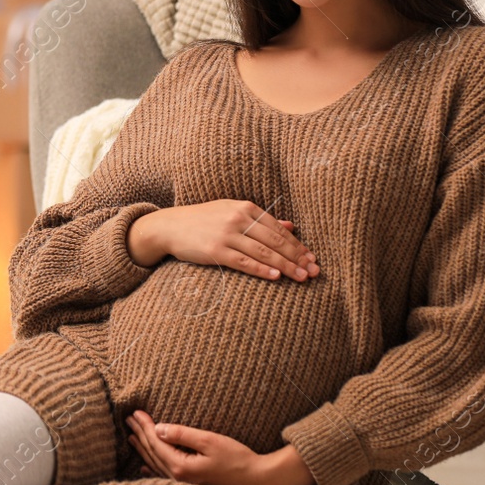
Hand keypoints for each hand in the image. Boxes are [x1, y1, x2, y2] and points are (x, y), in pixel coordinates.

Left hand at [126, 410, 315, 484]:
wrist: (257, 481)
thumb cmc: (237, 459)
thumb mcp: (209, 441)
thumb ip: (183, 434)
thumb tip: (159, 429)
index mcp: (180, 467)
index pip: (156, 442)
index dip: (145, 426)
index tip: (136, 412)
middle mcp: (178, 478)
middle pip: (152, 452)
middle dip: (140, 434)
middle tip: (128, 418)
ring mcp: (183, 484)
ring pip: (156, 463)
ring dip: (143, 448)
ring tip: (132, 436)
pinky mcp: (190, 484)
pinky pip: (164, 474)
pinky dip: (152, 465)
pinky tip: (145, 464)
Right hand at [128, 201, 319, 281]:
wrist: (169, 226)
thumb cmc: (203, 220)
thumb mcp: (232, 212)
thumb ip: (261, 220)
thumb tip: (291, 225)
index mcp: (245, 207)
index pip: (278, 228)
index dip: (297, 244)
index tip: (312, 258)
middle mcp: (238, 218)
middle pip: (275, 240)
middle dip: (297, 256)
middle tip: (314, 270)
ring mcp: (226, 234)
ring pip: (263, 252)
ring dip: (286, 266)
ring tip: (302, 277)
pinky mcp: (215, 250)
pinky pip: (244, 262)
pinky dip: (262, 269)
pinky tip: (276, 276)